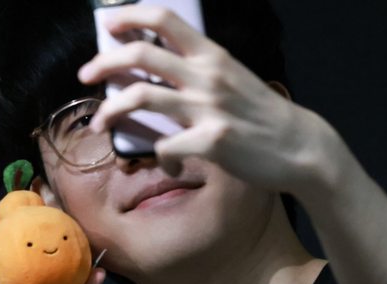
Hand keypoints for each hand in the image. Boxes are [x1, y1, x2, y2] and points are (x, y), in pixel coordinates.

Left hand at [78, 5, 332, 194]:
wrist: (300, 147)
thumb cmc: (265, 117)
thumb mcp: (236, 80)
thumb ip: (204, 73)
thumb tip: (166, 77)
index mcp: (213, 56)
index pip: (164, 19)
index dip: (130, 17)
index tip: (108, 27)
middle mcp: (207, 75)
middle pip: (140, 55)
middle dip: (103, 63)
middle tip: (86, 75)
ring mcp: (208, 109)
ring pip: (141, 98)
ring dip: (110, 110)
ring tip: (98, 122)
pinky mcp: (211, 142)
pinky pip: (166, 147)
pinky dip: (161, 157)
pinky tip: (170, 163)